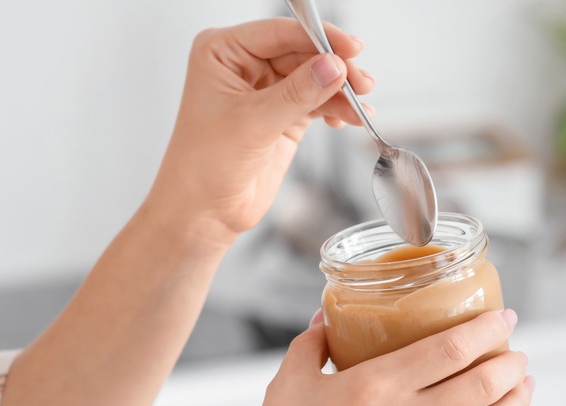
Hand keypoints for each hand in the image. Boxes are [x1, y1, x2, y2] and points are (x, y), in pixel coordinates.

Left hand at [145, 18, 375, 244]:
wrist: (204, 212)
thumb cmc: (204, 166)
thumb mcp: (253, 123)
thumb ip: (297, 93)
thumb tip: (334, 66)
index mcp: (222, 52)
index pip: (278, 32)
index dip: (318, 37)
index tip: (350, 49)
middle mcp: (243, 65)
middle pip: (302, 52)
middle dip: (334, 67)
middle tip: (361, 83)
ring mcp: (265, 90)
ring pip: (314, 77)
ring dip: (340, 90)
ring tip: (359, 106)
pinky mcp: (282, 114)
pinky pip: (317, 100)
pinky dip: (336, 108)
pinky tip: (349, 117)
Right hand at [251, 309, 533, 405]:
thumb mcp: (290, 383)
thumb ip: (311, 344)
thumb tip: (324, 319)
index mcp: (376, 386)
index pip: (450, 351)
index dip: (485, 331)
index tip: (502, 317)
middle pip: (481, 386)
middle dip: (510, 363)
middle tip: (516, 348)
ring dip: (516, 401)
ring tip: (523, 382)